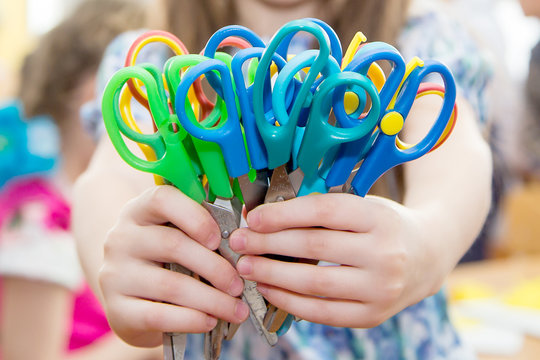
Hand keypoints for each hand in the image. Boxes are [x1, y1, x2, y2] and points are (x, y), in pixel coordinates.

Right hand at [99, 185, 248, 346]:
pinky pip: (159, 315)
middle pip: (173, 245)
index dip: (196, 217)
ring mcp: (116, 275)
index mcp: (139, 212)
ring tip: (236, 309)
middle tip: (239, 284)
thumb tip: (243, 239)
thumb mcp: (174, 235)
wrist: (125, 298)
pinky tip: (209, 321)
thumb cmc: (162, 260)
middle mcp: (121, 239)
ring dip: (212, 299)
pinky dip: (191, 320)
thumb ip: (199, 229)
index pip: (162, 199)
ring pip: (171, 285)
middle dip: (216, 268)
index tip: (219, 239)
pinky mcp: (117, 310)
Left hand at [229, 193, 440, 327]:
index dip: (283, 214)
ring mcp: (380, 289)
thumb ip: (319, 211)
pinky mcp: (373, 315)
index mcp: (378, 217)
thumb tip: (264, 217)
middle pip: (314, 246)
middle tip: (239, 243)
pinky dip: (290, 301)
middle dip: (268, 244)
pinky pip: (322, 312)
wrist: (426, 255)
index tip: (254, 218)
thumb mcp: (361, 205)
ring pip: (314, 283)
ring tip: (247, 267)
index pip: (322, 211)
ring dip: (272, 275)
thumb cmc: (383, 226)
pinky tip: (269, 288)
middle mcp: (384, 253)